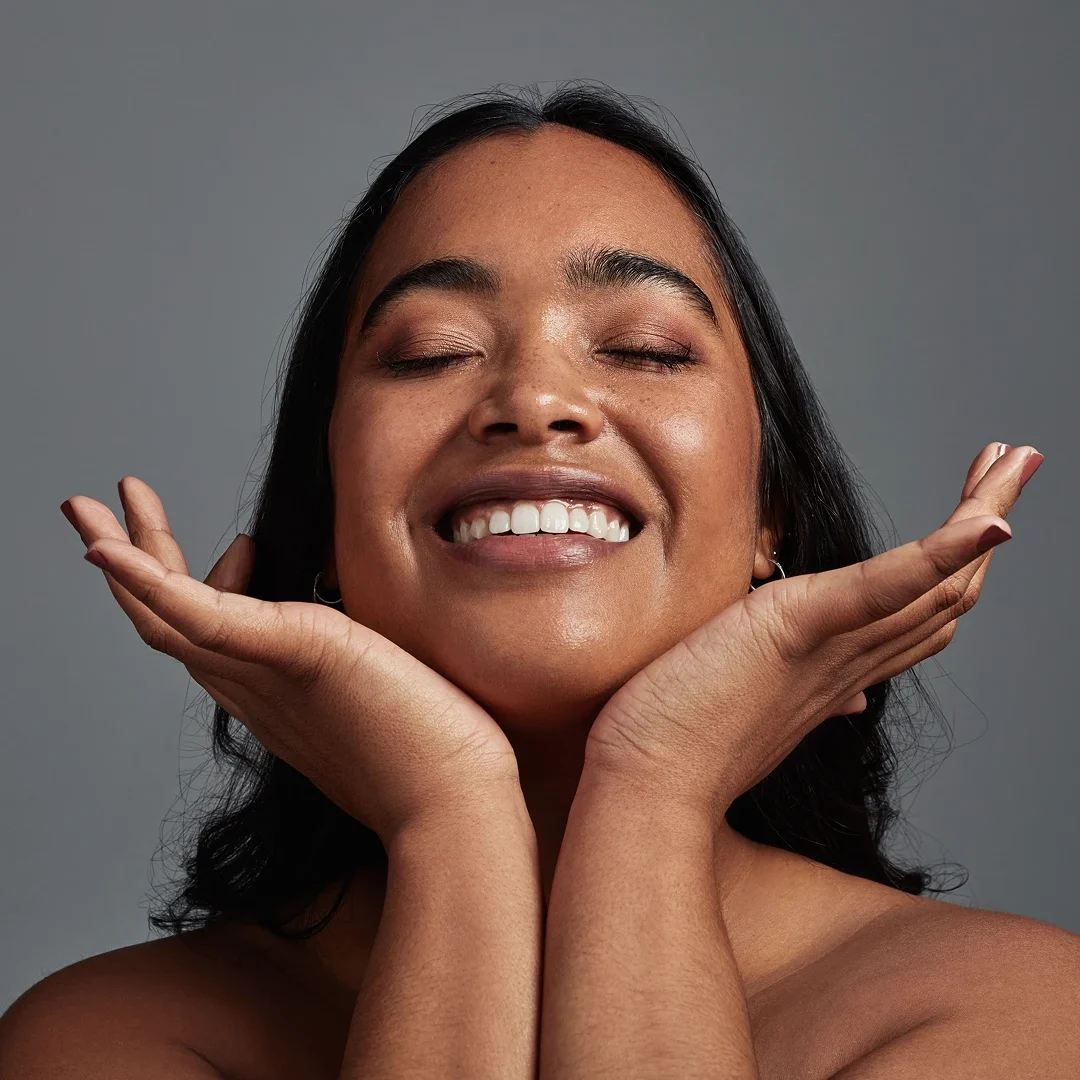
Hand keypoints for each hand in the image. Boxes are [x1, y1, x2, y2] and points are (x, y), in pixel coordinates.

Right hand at [61, 477, 520, 843]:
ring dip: (125, 556)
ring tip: (87, 506)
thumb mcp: (386, 683)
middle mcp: (255, 688)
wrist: (456, 805)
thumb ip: (355, 652)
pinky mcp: (294, 655)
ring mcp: (266, 676)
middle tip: (94, 514)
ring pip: (168, 616)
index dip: (205, 582)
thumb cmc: (437, 752)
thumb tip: (350, 605)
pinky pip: (201, 618)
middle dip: (130, 566)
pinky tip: (109, 549)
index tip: (248, 541)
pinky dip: (148, 582)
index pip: (210, 634)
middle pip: (168, 623)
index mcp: (273, 694)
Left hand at [585, 442, 1042, 816]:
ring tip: (1016, 458)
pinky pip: (882, 589)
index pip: (919, 613)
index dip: (957, 563)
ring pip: (933, 581)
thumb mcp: (755, 702)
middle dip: (984, 519)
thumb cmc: (685, 745)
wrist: (646, 789)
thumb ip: (812, 691)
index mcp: (840, 672)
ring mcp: (829, 649)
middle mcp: (852, 662)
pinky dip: (939, 553)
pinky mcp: (794, 629)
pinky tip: (985, 522)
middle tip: (1015, 461)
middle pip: (945, 590)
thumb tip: (855, 697)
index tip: (978, 513)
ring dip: (981, 513)